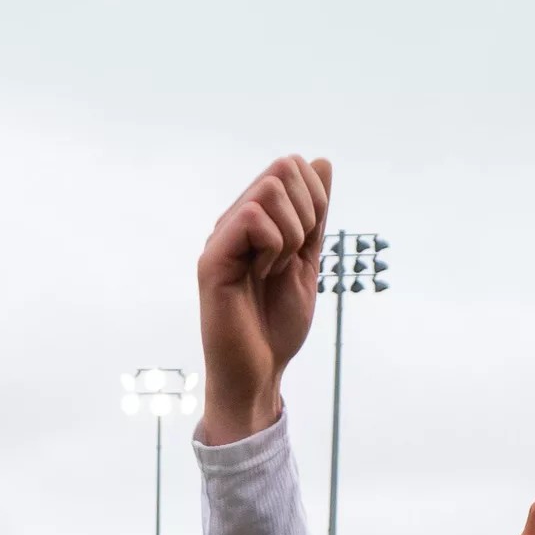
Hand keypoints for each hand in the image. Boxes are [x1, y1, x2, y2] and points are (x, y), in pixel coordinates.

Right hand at [197, 156, 330, 444]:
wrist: (259, 371)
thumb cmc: (277, 324)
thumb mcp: (308, 260)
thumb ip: (315, 214)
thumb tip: (321, 163)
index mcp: (257, 221)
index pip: (292, 166)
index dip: (316, 195)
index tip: (309, 241)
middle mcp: (235, 222)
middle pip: (282, 169)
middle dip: (308, 210)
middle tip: (295, 254)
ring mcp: (222, 239)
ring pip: (269, 190)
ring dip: (291, 232)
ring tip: (276, 268)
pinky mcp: (213, 259)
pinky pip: (253, 220)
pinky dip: (273, 247)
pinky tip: (262, 275)